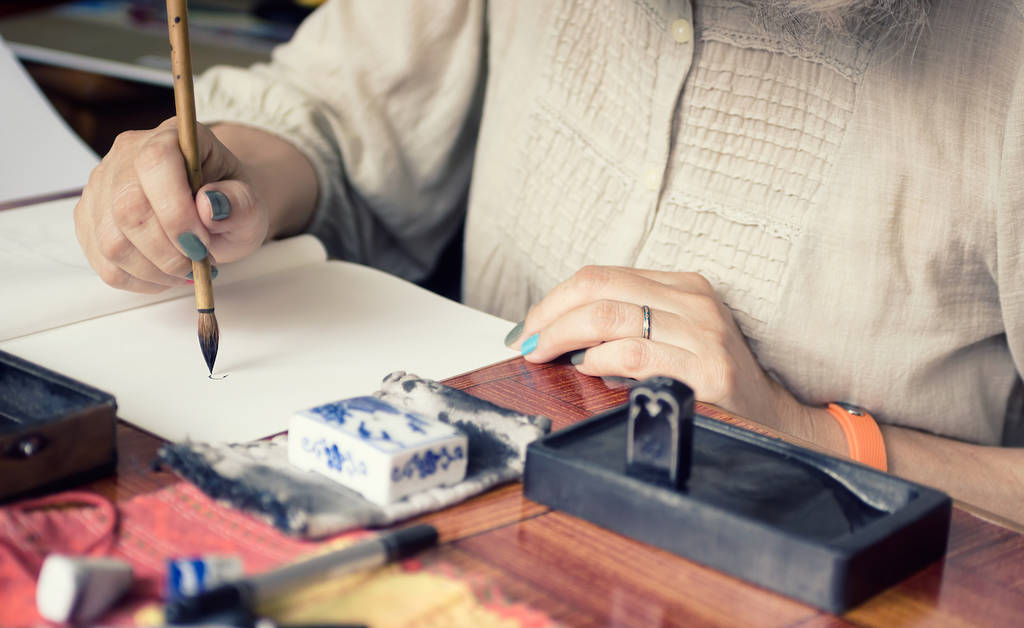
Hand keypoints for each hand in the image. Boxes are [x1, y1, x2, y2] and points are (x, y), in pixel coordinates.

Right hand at [74, 118, 267, 292]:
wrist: (215, 210)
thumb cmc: (230, 203)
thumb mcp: (251, 204)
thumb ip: (239, 203)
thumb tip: (210, 205)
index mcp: (171, 137)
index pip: (155, 163)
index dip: (176, 212)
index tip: (202, 245)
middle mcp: (126, 155)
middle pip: (128, 208)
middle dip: (168, 251)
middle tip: (199, 264)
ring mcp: (101, 187)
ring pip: (112, 242)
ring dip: (156, 271)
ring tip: (187, 271)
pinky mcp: (89, 220)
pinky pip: (105, 263)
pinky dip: (140, 280)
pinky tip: (166, 275)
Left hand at [506, 265, 808, 429]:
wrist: (773, 416)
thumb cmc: (713, 378)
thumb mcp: (674, 336)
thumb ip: (626, 325)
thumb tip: (558, 332)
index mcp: (683, 286)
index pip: (601, 276)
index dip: (555, 299)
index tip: (528, 325)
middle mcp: (694, 302)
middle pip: (598, 289)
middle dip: (549, 315)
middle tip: (525, 341)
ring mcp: (703, 333)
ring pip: (610, 317)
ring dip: (564, 336)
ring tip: (545, 354)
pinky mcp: (708, 369)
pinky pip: (636, 353)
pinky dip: (600, 360)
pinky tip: (587, 369)